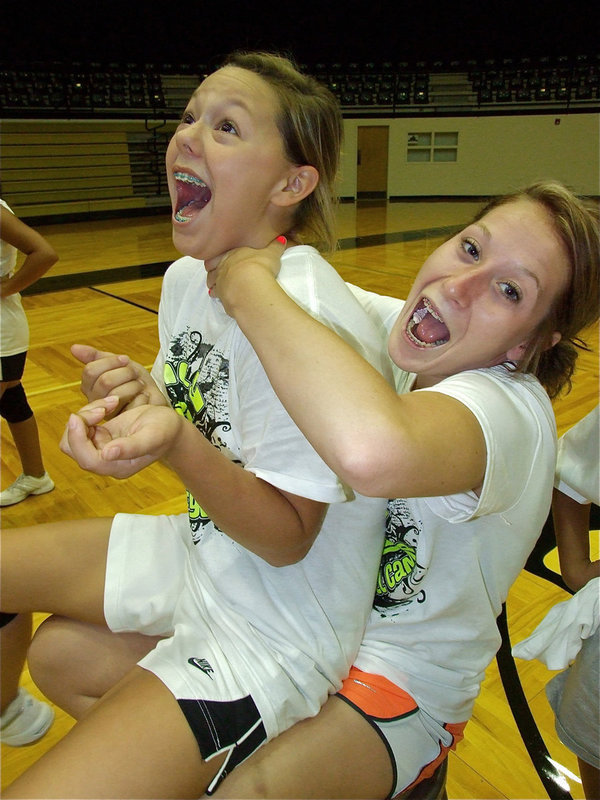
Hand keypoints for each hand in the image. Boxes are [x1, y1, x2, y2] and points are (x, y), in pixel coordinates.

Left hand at [60, 396, 184, 478]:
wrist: (171, 425)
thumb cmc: (165, 431)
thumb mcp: (152, 435)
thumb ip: (132, 446)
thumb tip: (107, 454)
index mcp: (117, 467)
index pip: (86, 459)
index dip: (78, 439)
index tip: (78, 416)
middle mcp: (105, 461)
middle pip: (73, 448)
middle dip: (81, 424)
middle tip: (102, 409)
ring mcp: (101, 449)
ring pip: (74, 435)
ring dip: (86, 415)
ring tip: (109, 404)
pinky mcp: (101, 436)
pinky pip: (83, 425)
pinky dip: (92, 411)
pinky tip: (110, 404)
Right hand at [72, 343, 166, 413]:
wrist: (153, 395)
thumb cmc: (134, 380)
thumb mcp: (117, 363)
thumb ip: (96, 357)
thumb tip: (73, 348)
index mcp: (90, 387)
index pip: (91, 371)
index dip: (110, 362)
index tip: (125, 360)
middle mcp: (96, 401)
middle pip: (105, 381)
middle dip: (125, 373)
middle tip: (134, 374)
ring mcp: (109, 413)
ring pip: (117, 394)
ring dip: (134, 385)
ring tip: (140, 386)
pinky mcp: (124, 422)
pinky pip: (132, 405)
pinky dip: (142, 396)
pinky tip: (145, 396)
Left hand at [205, 236, 285, 306]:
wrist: (251, 286)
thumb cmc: (260, 266)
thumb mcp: (271, 253)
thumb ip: (275, 246)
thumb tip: (281, 239)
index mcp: (231, 255)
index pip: (219, 255)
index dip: (218, 259)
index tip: (219, 261)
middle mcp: (222, 268)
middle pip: (212, 269)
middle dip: (213, 272)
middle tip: (216, 274)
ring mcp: (220, 283)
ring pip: (212, 283)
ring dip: (214, 285)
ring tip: (216, 287)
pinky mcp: (223, 298)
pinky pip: (218, 297)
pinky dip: (220, 297)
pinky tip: (223, 299)